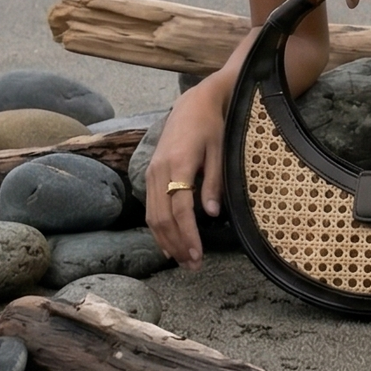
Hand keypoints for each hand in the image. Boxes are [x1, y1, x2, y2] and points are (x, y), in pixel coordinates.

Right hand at [146, 84, 226, 270]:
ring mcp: (151, 173)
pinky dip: (157, 228)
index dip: (188, 235)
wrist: (193, 104)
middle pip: (162, 218)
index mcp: (178, 165)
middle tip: (192, 266)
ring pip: (152, 216)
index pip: (180, 210)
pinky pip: (150, 208)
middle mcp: (159, 171)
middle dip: (177, 245)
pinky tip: (167, 243)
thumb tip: (211, 214)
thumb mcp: (220, 151)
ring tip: (182, 260)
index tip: (198, 255)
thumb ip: (213, 183)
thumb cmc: (212, 127)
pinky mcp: (150, 174)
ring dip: (166, 241)